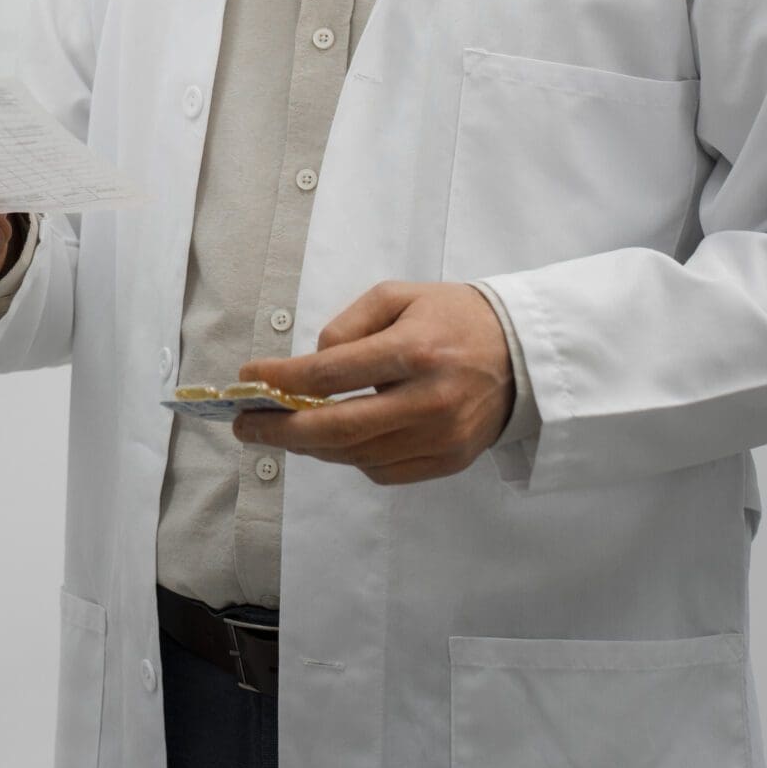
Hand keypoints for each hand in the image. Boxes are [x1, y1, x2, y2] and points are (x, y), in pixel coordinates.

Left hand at [230, 282, 513, 485]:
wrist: (521, 353)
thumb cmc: (452, 317)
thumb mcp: (398, 296)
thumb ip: (348, 324)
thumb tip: (311, 365)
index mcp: (414, 352)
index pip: (330, 376)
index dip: (280, 380)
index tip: (248, 378)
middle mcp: (428, 401)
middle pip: (336, 429)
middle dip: (280, 430)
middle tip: (244, 425)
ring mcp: (440, 438)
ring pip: (355, 456)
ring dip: (309, 447)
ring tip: (279, 432)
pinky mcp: (448, 461)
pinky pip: (382, 471)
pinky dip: (349, 458)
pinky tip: (332, 441)